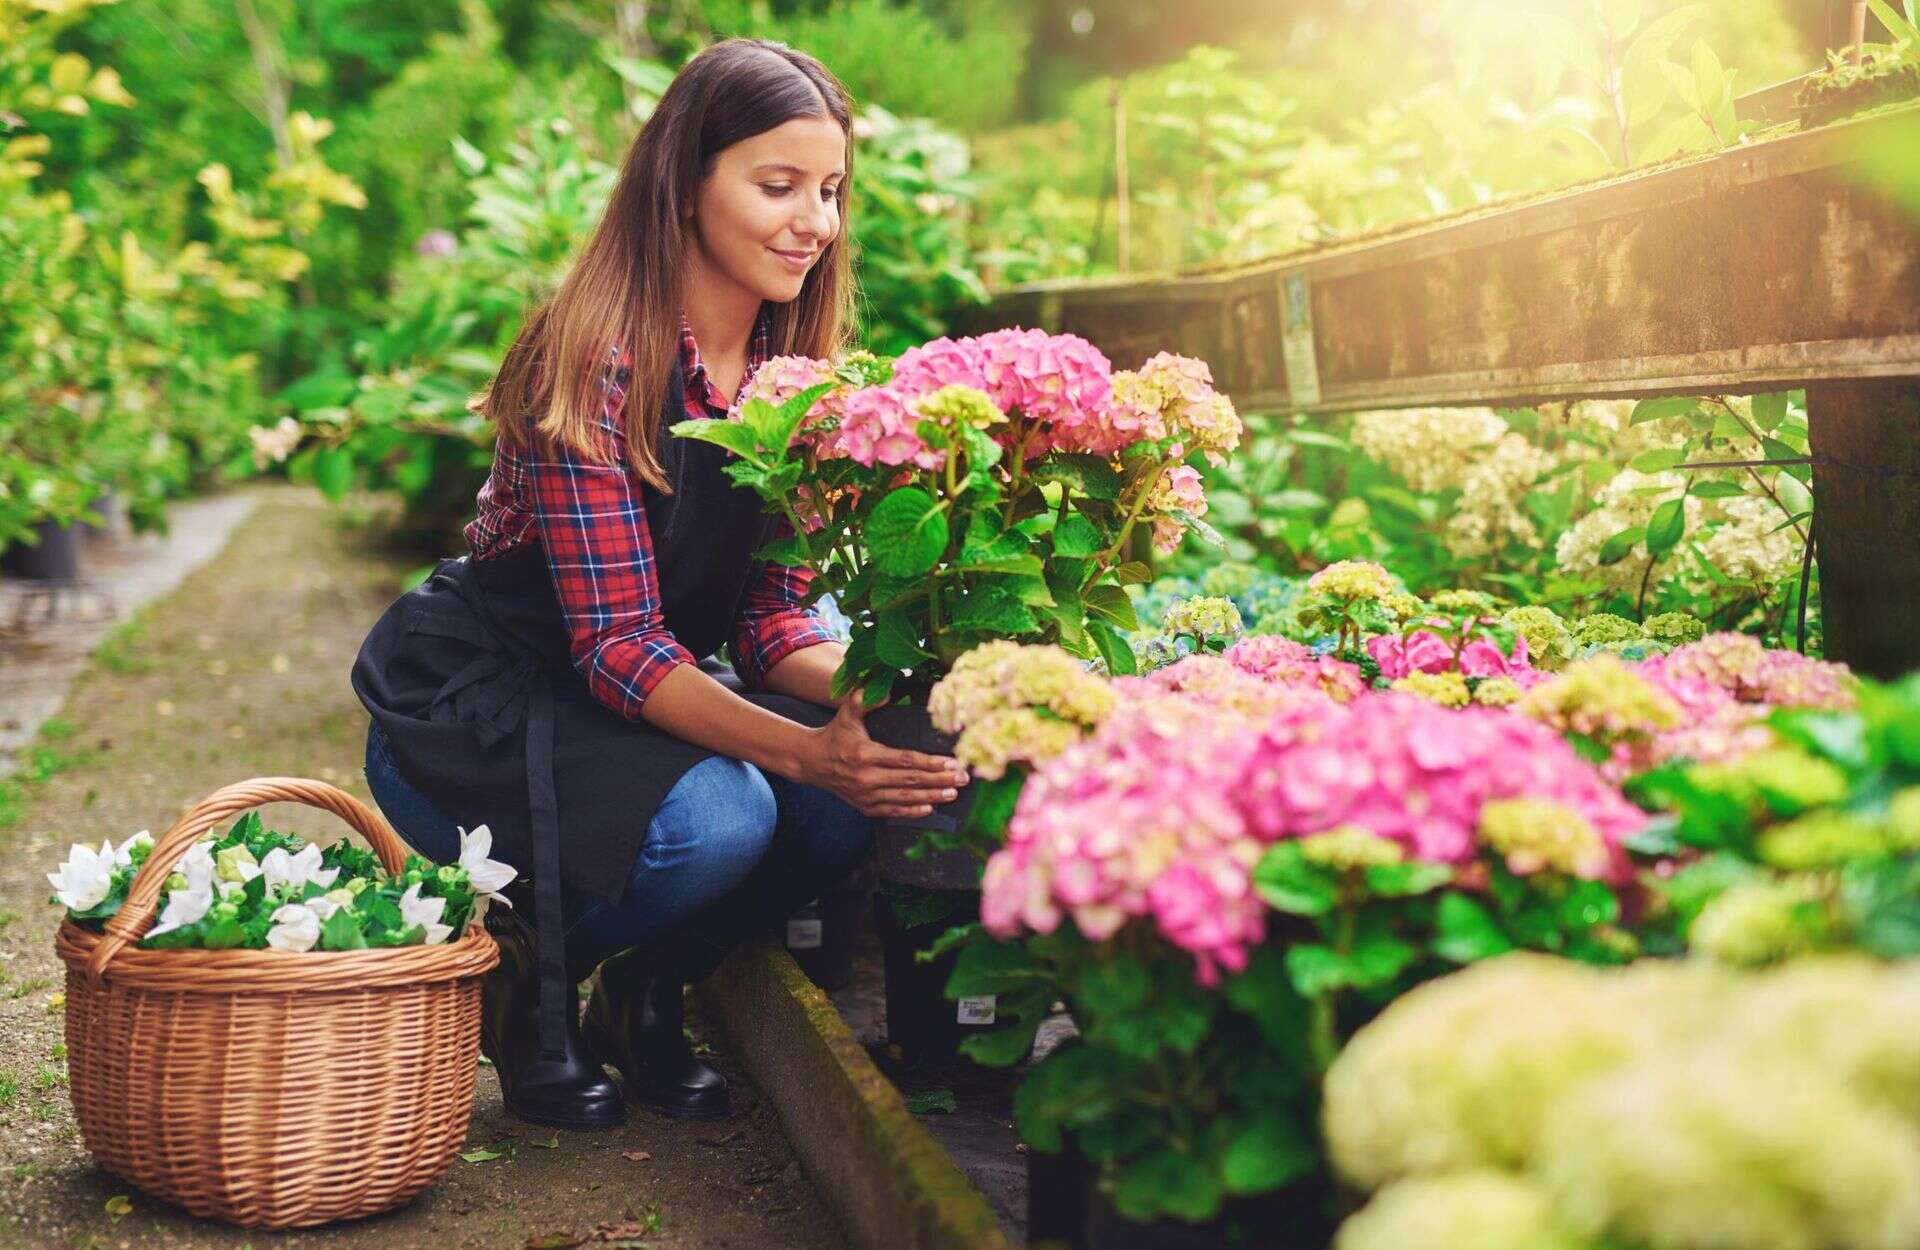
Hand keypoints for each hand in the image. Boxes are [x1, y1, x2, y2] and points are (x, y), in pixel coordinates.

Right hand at [800, 692, 969, 819]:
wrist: (812, 762)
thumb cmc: (835, 734)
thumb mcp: (847, 712)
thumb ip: (864, 699)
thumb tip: (887, 695)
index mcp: (865, 754)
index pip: (905, 760)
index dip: (930, 762)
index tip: (951, 762)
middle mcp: (867, 778)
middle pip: (911, 780)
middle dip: (940, 780)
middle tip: (963, 778)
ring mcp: (866, 795)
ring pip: (906, 798)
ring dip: (932, 797)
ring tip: (953, 793)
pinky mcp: (865, 807)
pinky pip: (893, 811)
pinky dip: (913, 811)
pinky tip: (930, 808)